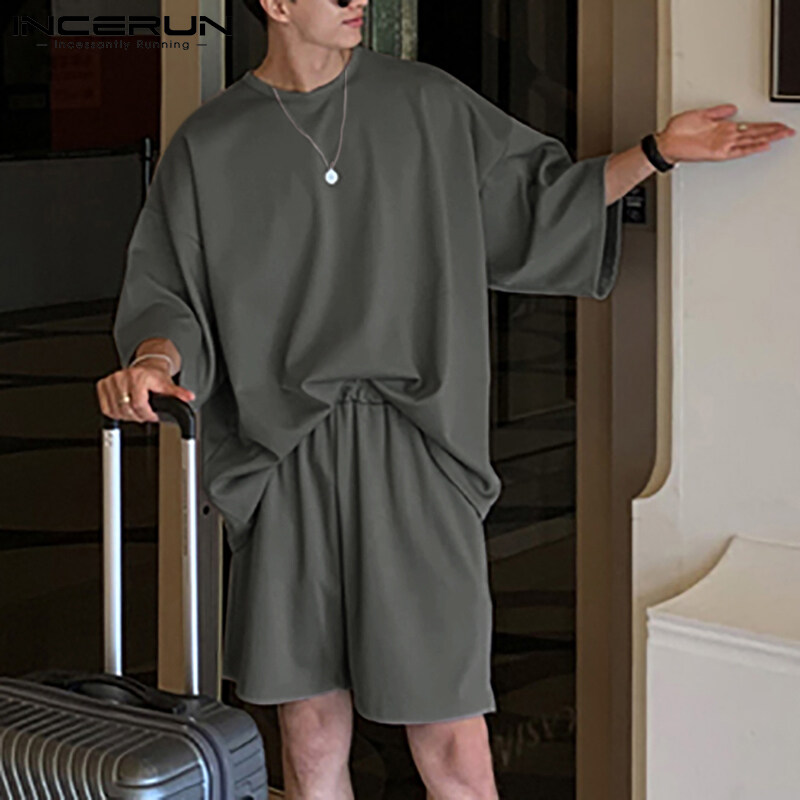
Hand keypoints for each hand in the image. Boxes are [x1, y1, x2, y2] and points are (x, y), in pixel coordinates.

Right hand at [96, 361, 195, 423]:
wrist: (146, 367)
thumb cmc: (155, 376)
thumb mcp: (168, 384)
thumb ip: (177, 393)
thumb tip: (189, 397)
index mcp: (138, 377)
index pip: (138, 404)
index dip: (147, 414)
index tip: (153, 416)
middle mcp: (122, 377)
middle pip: (126, 409)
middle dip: (138, 416)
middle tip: (146, 414)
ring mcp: (111, 381)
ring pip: (116, 410)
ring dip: (127, 416)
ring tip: (137, 411)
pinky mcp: (103, 385)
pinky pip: (106, 407)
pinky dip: (115, 413)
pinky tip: (125, 410)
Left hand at [655, 104, 795, 163]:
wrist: (665, 142)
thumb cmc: (678, 131)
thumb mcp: (701, 115)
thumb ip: (718, 112)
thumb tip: (732, 108)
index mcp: (723, 128)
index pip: (751, 126)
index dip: (766, 125)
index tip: (779, 124)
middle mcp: (724, 137)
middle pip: (755, 133)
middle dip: (773, 131)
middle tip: (789, 130)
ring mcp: (721, 145)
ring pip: (750, 141)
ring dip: (767, 138)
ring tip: (782, 135)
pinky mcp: (716, 152)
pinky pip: (737, 151)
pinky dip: (750, 148)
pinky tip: (761, 146)